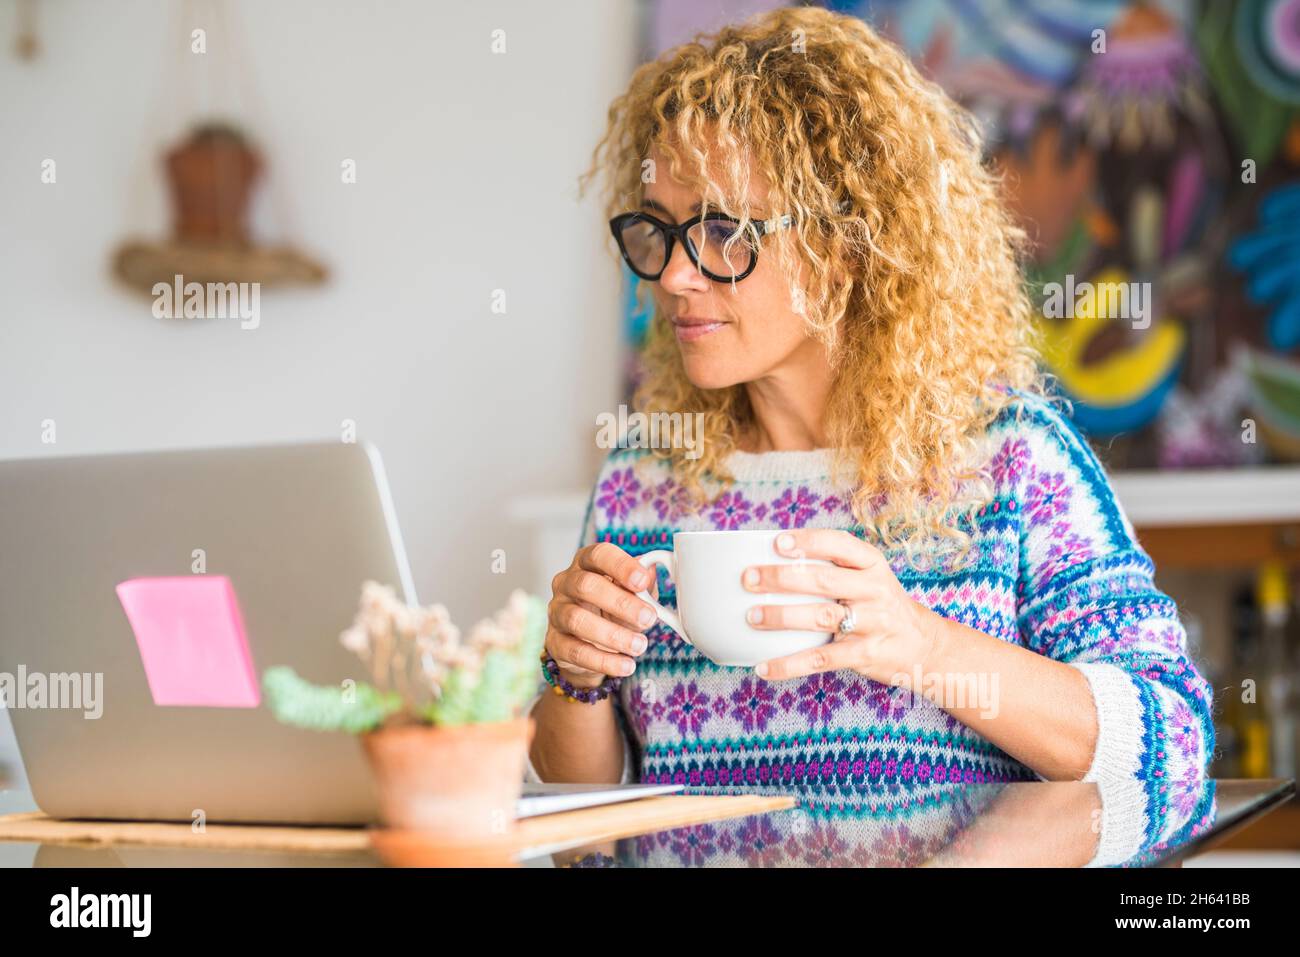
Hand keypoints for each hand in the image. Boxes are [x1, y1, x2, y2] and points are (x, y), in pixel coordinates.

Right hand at [546, 542, 658, 688]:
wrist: (590, 646)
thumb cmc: (612, 610)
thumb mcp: (631, 595)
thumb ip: (642, 585)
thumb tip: (651, 572)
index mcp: (586, 563)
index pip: (598, 554)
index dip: (621, 565)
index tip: (642, 581)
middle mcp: (566, 583)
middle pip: (586, 586)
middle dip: (621, 603)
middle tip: (648, 618)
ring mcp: (557, 612)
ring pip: (577, 620)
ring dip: (613, 635)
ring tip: (639, 646)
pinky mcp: (555, 642)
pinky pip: (576, 651)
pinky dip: (604, 661)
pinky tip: (625, 665)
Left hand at [741, 529, 940, 682]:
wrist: (924, 645)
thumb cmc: (881, 605)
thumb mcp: (869, 577)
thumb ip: (834, 568)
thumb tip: (771, 561)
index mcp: (872, 564)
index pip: (840, 544)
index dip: (808, 541)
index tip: (778, 542)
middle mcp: (875, 590)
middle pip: (823, 580)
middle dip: (781, 578)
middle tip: (748, 579)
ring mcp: (872, 623)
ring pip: (820, 617)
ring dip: (782, 617)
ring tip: (752, 617)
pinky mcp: (865, 655)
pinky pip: (822, 660)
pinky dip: (790, 664)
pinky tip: (764, 667)